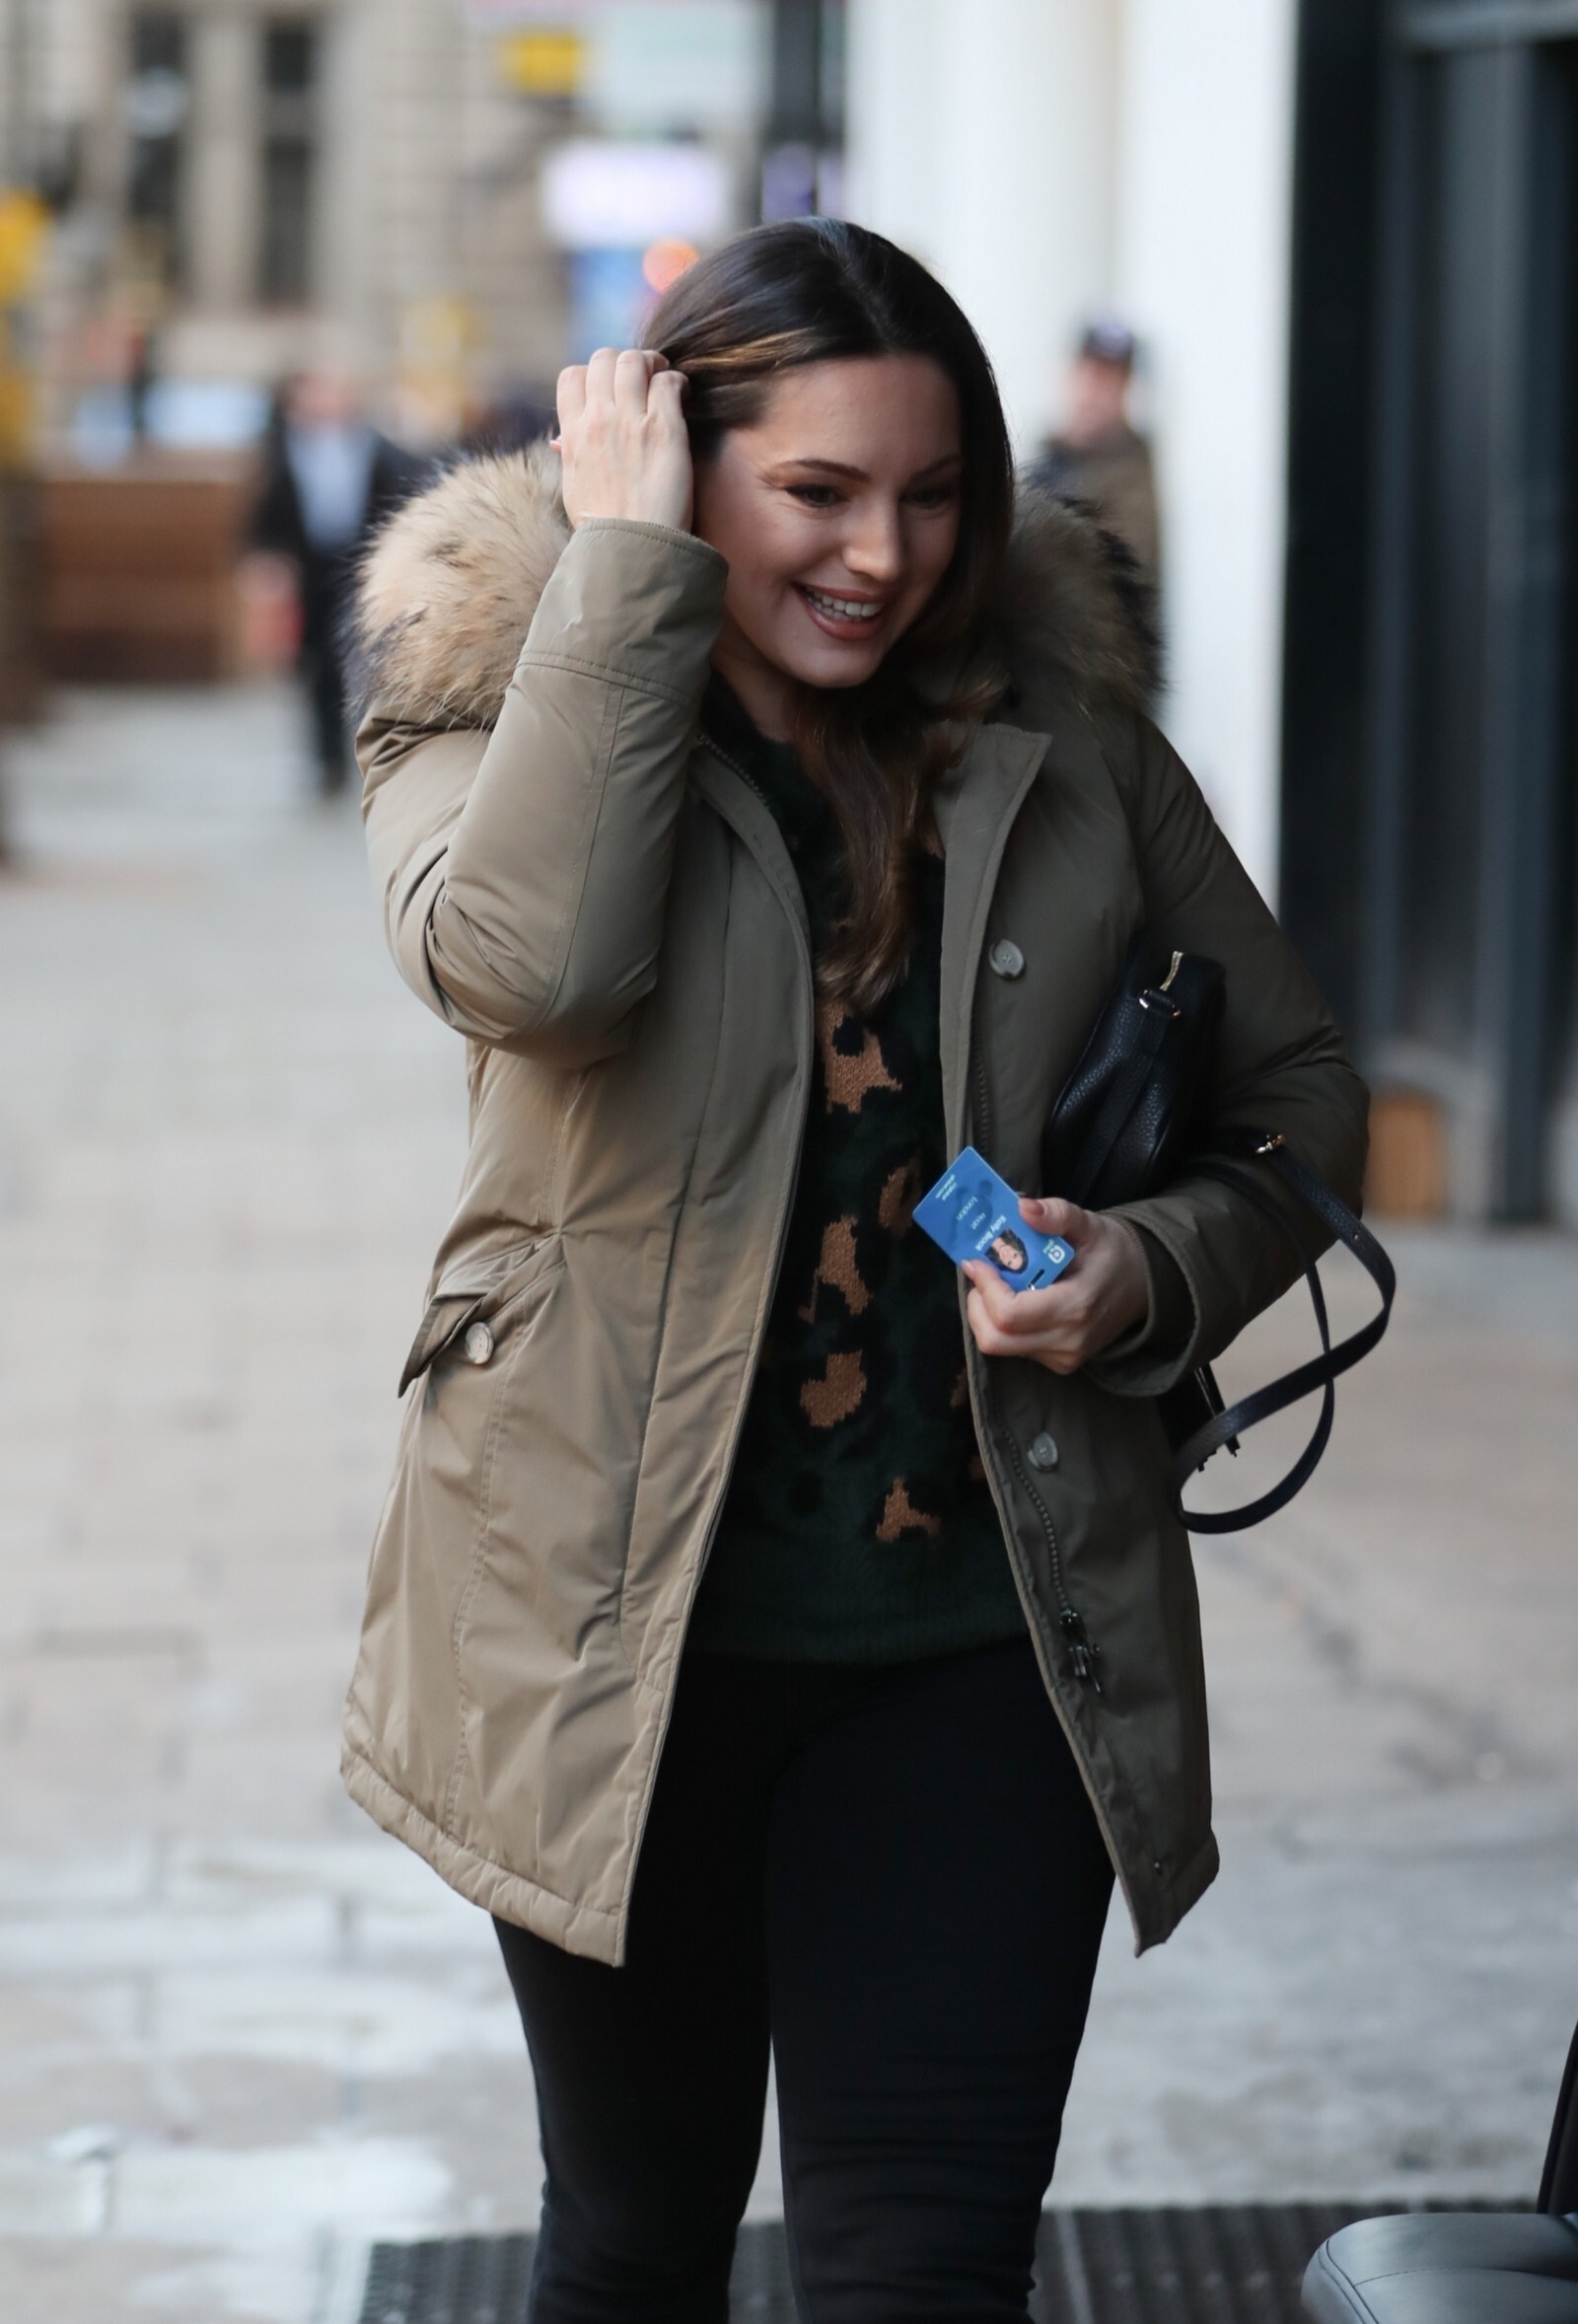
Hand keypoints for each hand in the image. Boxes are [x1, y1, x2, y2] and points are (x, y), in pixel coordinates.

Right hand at [555, 348, 692, 530]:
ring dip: (652, 363)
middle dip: (623, 361)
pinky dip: (676, 381)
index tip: (609, 388)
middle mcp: (598, 420)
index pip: (572, 376)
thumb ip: (571, 456)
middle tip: (643, 375)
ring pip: (635, 361)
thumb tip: (560, 440)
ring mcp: (631, 422)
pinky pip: (668, 382)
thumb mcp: (574, 488)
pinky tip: (682, 395)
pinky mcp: (664, 429)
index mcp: (573, 433)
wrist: (631, 548)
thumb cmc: (604, 527)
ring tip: (664, 377)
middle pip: (603, 359)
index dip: (592, 374)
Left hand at [963, 1198, 1148, 1374]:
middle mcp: (1067, 1340)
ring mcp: (1063, 1357)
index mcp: (1075, 1306)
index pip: (1009, 1314)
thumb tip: (1023, 1207)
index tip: (978, 1261)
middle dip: (977, 1305)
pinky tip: (1017, 1299)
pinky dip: (1003, 1325)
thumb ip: (1057, 1214)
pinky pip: (1014, 1349)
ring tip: (998, 1284)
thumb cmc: (1111, 1252)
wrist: (1141, 1285)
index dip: (984, 1288)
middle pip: (995, 1339)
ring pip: (1000, 1346)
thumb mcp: (1088, 1224)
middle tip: (982, 1276)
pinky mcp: (1059, 1363)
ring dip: (986, 1314)